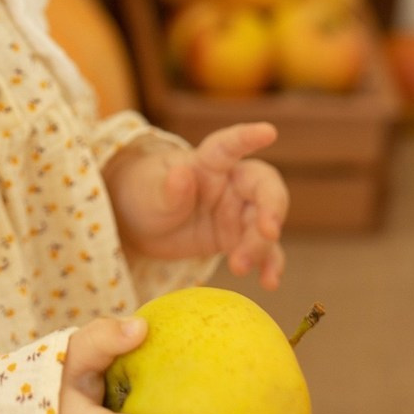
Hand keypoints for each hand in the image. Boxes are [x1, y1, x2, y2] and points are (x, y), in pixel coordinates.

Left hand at [106, 123, 287, 288]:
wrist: (142, 226)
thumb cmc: (145, 194)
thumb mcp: (149, 192)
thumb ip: (168, 188)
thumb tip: (182, 174)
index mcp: (207, 162)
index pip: (229, 145)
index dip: (248, 137)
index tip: (268, 131)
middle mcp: (231, 183)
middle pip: (263, 189)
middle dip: (271, 209)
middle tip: (268, 232)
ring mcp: (238, 212)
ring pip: (264, 224)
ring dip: (260, 246)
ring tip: (240, 267)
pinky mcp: (239, 238)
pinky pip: (262, 250)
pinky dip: (268, 264)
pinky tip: (269, 282)